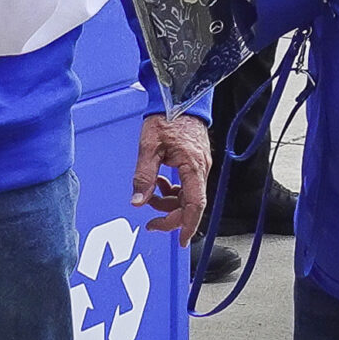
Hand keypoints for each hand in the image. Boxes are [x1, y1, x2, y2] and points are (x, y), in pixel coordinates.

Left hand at [133, 113, 213, 243]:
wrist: (180, 98)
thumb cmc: (167, 117)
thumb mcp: (149, 147)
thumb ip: (144, 176)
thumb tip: (137, 201)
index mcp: (192, 167)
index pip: (195, 204)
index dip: (188, 225)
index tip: (182, 241)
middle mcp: (201, 169)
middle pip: (191, 204)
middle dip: (172, 216)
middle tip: (152, 223)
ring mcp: (200, 166)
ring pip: (188, 196)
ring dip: (169, 202)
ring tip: (151, 194)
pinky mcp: (196, 162)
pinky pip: (187, 185)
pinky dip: (173, 190)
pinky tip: (160, 182)